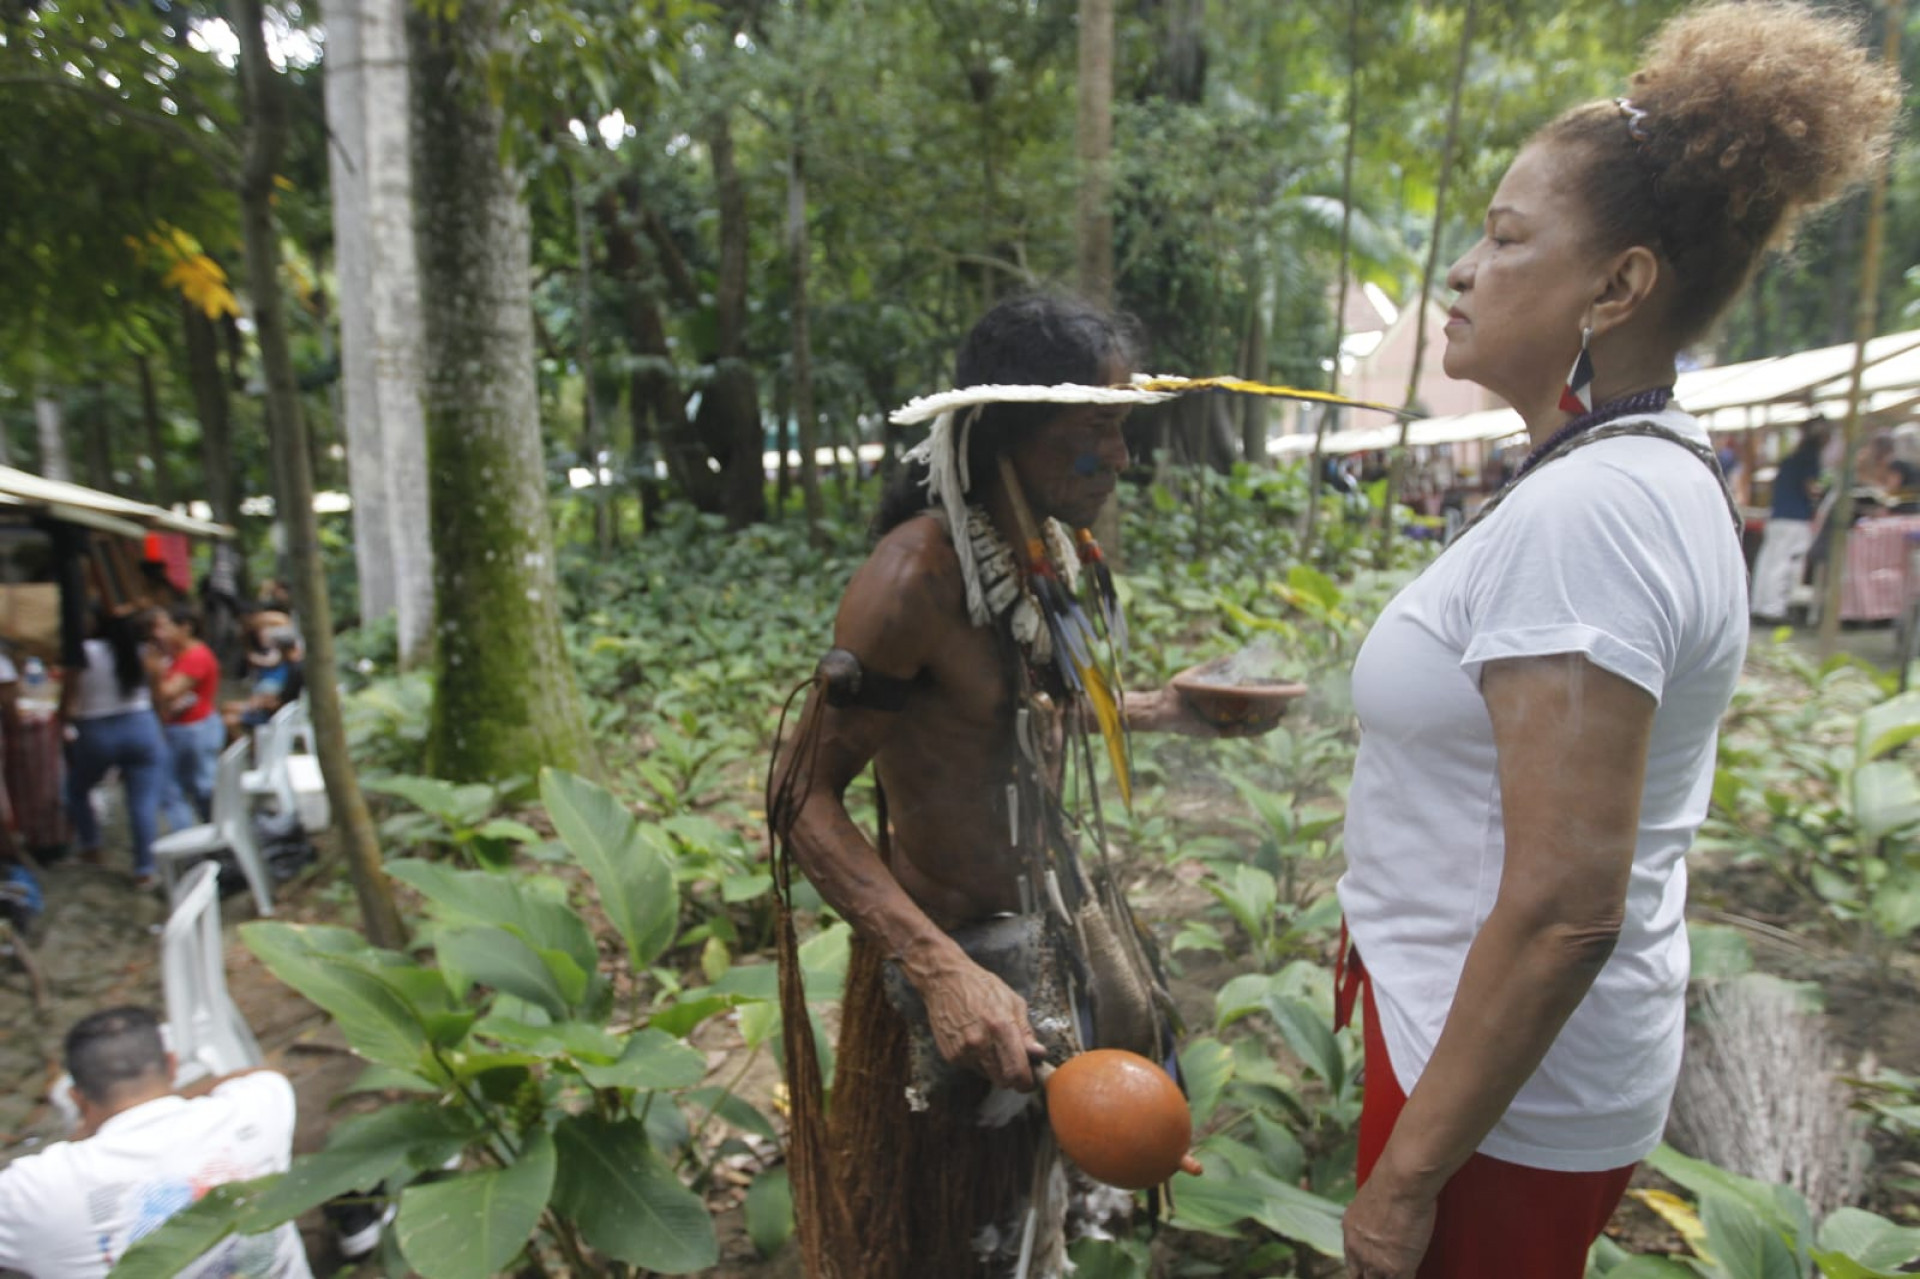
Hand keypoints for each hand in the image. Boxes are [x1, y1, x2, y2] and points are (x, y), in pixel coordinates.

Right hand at [917, 957, 1046, 1090]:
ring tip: (991, 1043)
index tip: (1030, 1081)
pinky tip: (975, 1040)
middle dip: (1012, 1077)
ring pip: (988, 1075)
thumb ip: (1026, 1032)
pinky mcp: (950, 1055)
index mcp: (1000, 1028)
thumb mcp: (1013, 1002)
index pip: (1017, 1072)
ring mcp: (963, 1051)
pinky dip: (978, 1061)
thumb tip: (1038, 1054)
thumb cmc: (982, 987)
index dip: (1026, 1082)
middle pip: (1003, 1081)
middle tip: (1014, 1063)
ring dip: (995, 1067)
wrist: (945, 980)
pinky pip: (972, 1068)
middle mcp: (980, 1043)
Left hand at [1134, 679, 1282, 738]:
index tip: (1283, 690)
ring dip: (1264, 723)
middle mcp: (1225, 711)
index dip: (1267, 694)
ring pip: (1249, 725)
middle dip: (1271, 710)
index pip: (1250, 696)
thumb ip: (1216, 666)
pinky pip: (1236, 732)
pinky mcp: (1215, 731)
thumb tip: (1234, 655)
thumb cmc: (1177, 690)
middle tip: (1287, 706)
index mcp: (1224, 698)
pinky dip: (1249, 730)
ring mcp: (1222, 722)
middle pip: (1254, 713)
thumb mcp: (1198, 674)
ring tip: (1280, 717)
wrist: (1160, 706)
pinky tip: (1260, 726)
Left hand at [1342, 1165, 1437, 1278]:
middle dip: (1372, 1276)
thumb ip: (1370, 1218)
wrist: (1401, 1184)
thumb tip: (1379, 1218)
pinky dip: (1409, 1278)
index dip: (1363, 1268)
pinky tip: (1412, 1273)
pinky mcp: (1398, 1269)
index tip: (1370, 1270)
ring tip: (1397, 1272)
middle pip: (1360, 1277)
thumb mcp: (1369, 1201)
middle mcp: (1359, 1251)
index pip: (1352, 1262)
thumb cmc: (1391, 1182)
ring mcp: (1377, 1263)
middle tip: (1383, 1273)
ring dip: (1389, 1277)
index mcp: (1351, 1233)